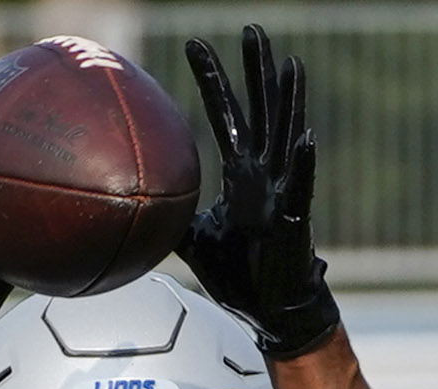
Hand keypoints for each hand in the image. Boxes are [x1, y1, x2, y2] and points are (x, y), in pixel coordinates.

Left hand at [180, 25, 339, 359]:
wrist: (268, 310)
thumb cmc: (239, 274)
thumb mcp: (194, 240)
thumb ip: (170, 218)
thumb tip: (131, 208)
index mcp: (242, 173)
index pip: (226, 115)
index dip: (212, 80)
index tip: (194, 45)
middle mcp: (266, 173)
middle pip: (261, 110)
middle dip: (256, 69)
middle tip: (250, 29)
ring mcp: (284, 191)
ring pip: (288, 136)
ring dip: (289, 101)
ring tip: (290, 64)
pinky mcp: (296, 217)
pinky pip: (301, 186)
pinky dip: (304, 162)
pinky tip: (306, 136)